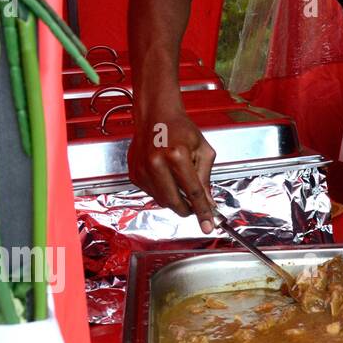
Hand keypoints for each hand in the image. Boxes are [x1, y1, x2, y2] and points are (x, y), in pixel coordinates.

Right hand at [127, 108, 217, 232]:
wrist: (156, 117)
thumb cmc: (181, 130)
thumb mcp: (203, 151)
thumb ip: (206, 178)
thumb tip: (208, 203)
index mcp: (177, 156)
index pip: (193, 192)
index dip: (202, 211)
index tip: (208, 226)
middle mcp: (156, 164)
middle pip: (174, 202)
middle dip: (188, 209)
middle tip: (196, 206)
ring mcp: (142, 170)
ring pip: (162, 201)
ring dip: (175, 200)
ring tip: (180, 181)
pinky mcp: (134, 174)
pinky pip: (151, 194)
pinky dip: (162, 192)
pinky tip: (166, 177)